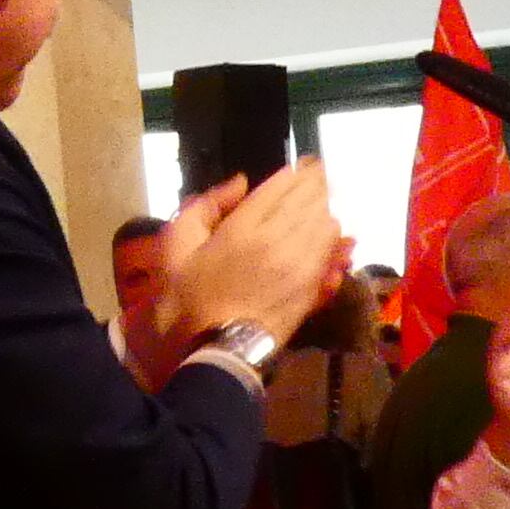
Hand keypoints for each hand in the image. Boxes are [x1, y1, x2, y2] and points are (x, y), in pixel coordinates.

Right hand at [166, 157, 344, 350]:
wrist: (213, 345)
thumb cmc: (189, 294)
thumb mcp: (177, 243)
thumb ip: (207, 205)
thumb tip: (240, 183)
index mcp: (241, 228)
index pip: (279, 187)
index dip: (295, 171)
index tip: (303, 163)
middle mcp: (276, 241)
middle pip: (308, 199)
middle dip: (315, 181)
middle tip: (318, 172)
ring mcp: (298, 265)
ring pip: (324, 222)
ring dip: (325, 205)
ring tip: (323, 196)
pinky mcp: (311, 286)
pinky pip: (330, 250)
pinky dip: (332, 234)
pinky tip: (330, 228)